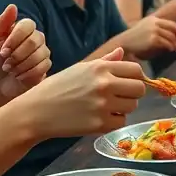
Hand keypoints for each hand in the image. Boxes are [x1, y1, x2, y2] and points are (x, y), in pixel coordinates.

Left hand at [0, 4, 51, 106]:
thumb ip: (2, 23)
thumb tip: (13, 5)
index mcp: (22, 30)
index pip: (28, 24)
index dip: (15, 38)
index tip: (3, 51)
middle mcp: (35, 38)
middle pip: (35, 40)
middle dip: (17, 54)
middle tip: (5, 63)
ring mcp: (42, 52)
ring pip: (40, 54)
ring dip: (21, 65)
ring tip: (11, 70)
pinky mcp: (45, 66)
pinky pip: (43, 66)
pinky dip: (27, 73)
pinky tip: (19, 76)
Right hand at [14, 48, 145, 138]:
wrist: (35, 112)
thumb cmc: (56, 88)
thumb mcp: (79, 69)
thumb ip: (104, 61)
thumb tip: (121, 52)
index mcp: (100, 68)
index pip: (136, 70)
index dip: (135, 77)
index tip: (128, 83)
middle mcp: (104, 84)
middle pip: (139, 89)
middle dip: (132, 94)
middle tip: (119, 97)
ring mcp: (103, 105)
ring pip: (132, 106)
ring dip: (123, 108)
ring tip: (105, 107)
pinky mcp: (99, 124)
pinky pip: (120, 122)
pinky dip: (113, 122)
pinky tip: (99, 118)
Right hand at [124, 16, 175, 58]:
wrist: (124, 43)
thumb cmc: (135, 39)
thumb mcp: (146, 29)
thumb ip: (158, 30)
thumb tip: (173, 39)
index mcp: (154, 19)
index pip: (172, 24)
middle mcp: (155, 23)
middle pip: (174, 28)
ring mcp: (154, 30)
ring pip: (171, 36)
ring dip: (175, 43)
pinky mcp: (152, 39)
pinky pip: (166, 43)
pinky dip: (170, 46)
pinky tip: (170, 49)